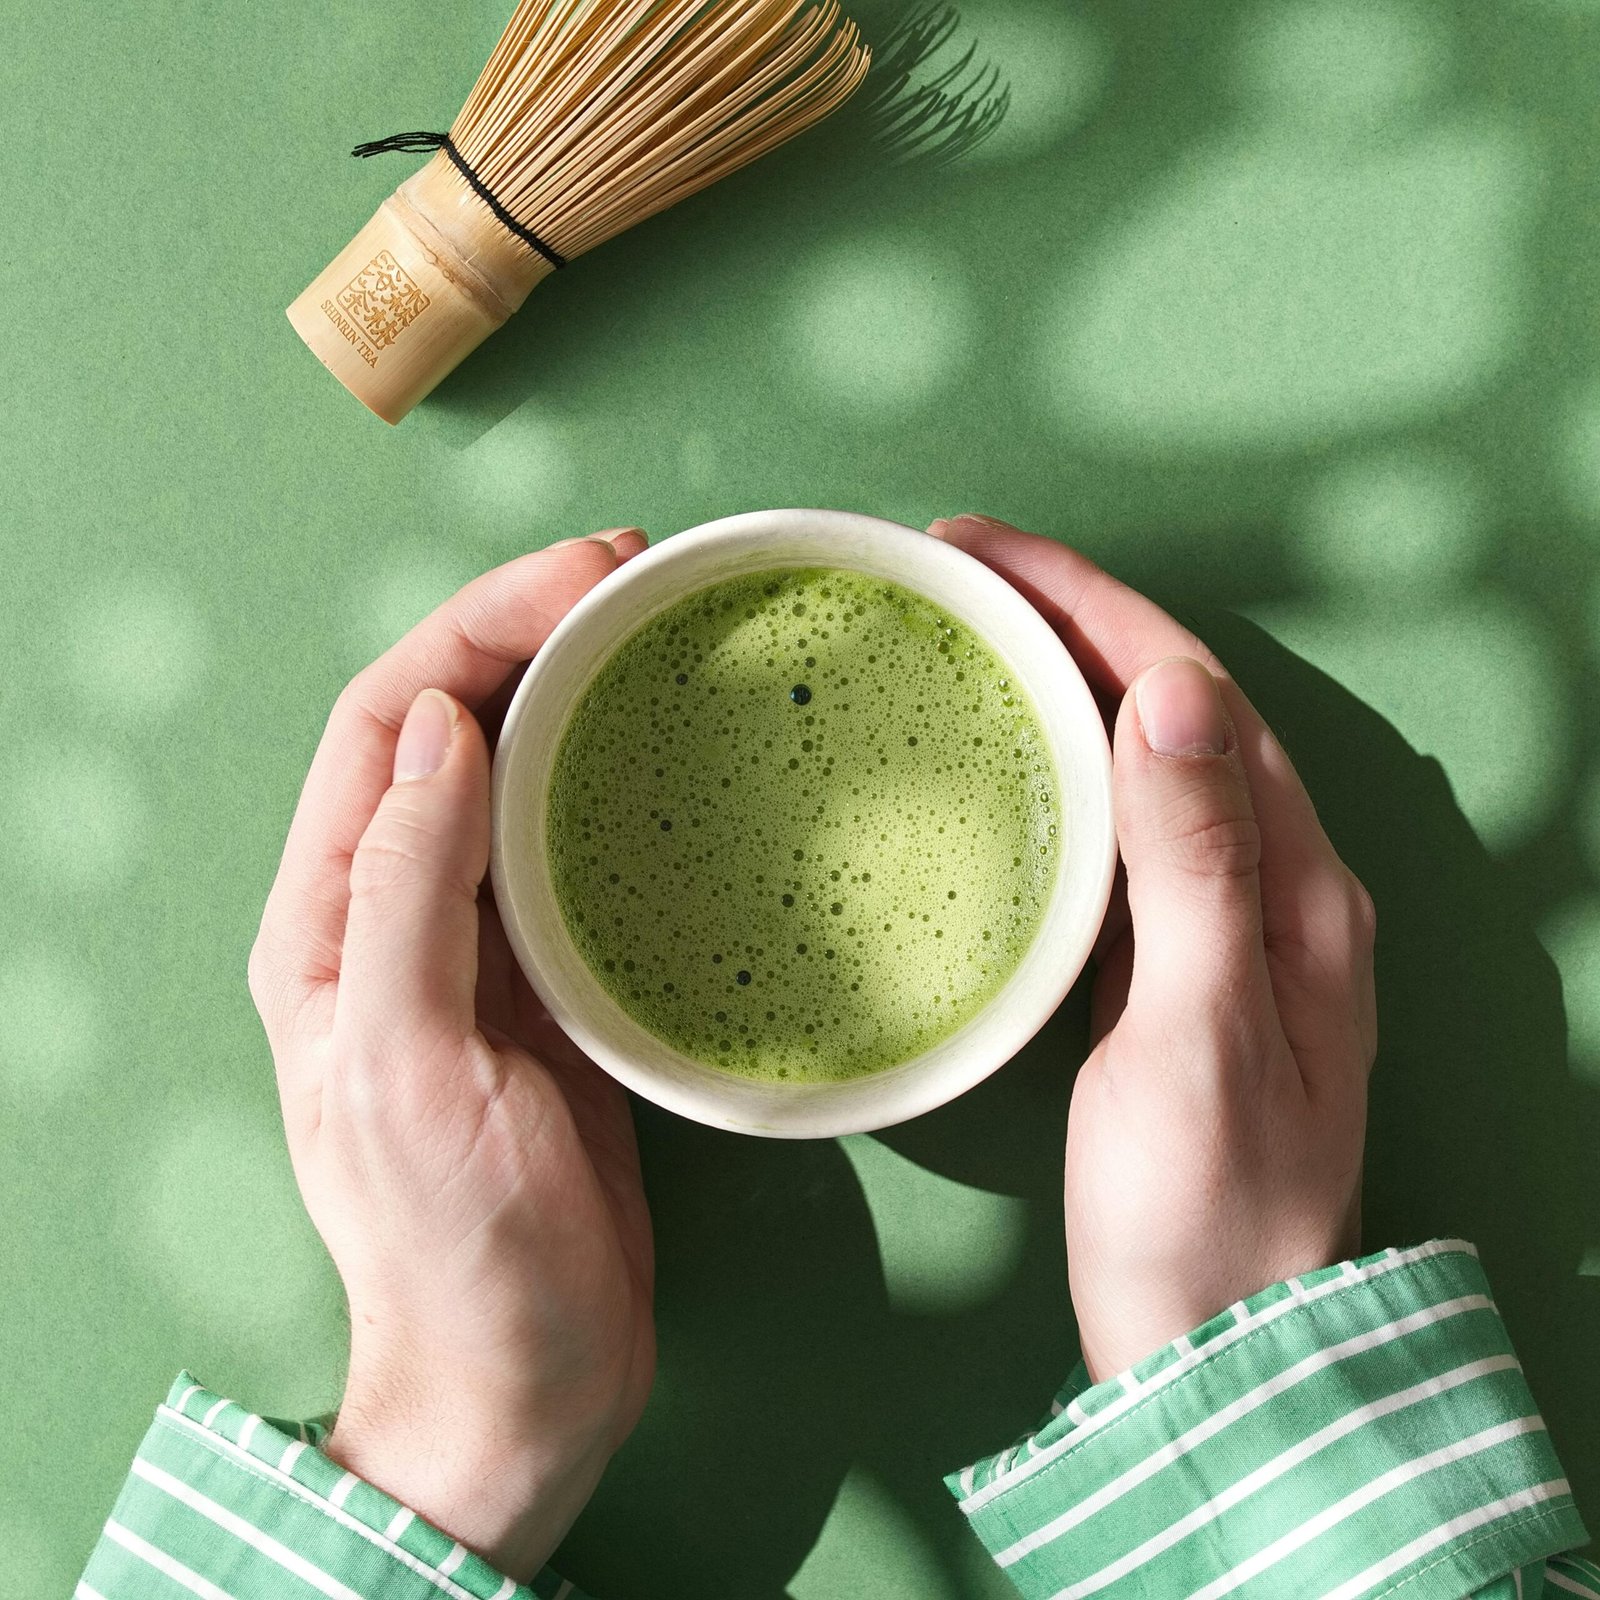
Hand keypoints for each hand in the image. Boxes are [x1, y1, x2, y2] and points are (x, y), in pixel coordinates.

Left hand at [247, 531, 655, 1578]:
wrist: (524, 1375)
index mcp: (329, 923)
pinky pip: (579, 847)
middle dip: (530, 627)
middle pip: (453, 724)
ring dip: (579, 688)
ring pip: (519, 773)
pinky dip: (622, 779)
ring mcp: (480, 941)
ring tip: (661, 628)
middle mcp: (394, 911)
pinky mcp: (555, 979)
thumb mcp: (406, 1074)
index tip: (582, 574)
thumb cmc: (452, 1250)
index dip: (475, 624)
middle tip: (636, 573)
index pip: (388, 723)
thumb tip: (443, 733)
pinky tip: (678, 754)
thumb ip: (405, 900)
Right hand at [929, 516, 1374, 1383]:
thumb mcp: (1200, 1030)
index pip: (1196, 693)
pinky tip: (1008, 764)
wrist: (1214, 1343)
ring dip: (1063, 684)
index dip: (1095, 604)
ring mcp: (1226, 927)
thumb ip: (1197, 862)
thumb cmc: (1207, 1207)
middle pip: (1173, 710)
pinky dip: (1059, 772)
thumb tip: (1171, 693)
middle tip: (958, 573)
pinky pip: (1119, 832)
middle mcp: (1275, 885)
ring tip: (973, 637)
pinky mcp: (1173, 970)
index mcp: (1300, 882)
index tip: (988, 550)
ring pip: (1143, 763)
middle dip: (1072, 621)